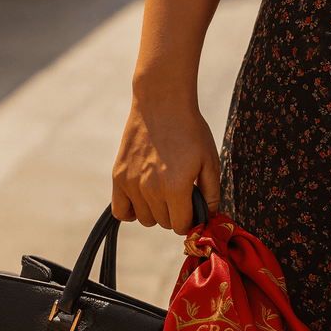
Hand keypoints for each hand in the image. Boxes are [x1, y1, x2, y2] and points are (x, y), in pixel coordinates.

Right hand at [112, 96, 219, 234]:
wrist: (162, 104)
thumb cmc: (190, 131)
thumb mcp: (210, 161)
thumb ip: (212, 194)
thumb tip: (209, 217)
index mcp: (176, 188)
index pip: (181, 226)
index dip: (190, 220)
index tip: (193, 209)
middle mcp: (151, 189)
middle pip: (164, 223)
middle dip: (175, 215)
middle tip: (181, 196)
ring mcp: (131, 183)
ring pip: (145, 219)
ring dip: (156, 212)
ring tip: (163, 192)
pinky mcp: (119, 176)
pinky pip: (120, 211)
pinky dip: (131, 212)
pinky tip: (142, 201)